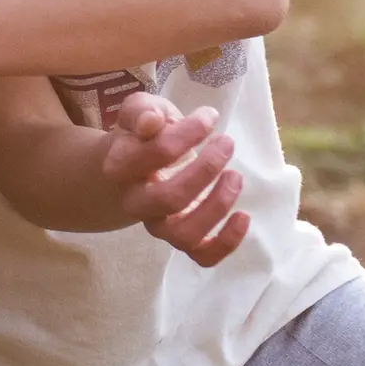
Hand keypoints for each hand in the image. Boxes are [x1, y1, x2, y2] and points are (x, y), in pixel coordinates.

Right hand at [105, 93, 249, 267]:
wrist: (135, 167)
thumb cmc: (144, 134)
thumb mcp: (141, 109)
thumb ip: (143, 111)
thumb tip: (152, 122)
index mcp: (120, 166)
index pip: (156, 153)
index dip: (189, 133)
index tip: (209, 117)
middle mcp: (135, 202)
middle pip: (169, 198)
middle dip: (206, 170)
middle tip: (227, 143)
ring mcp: (158, 225)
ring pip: (184, 233)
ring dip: (218, 205)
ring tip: (235, 176)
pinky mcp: (182, 238)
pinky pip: (201, 256)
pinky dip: (226, 242)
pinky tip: (243, 216)